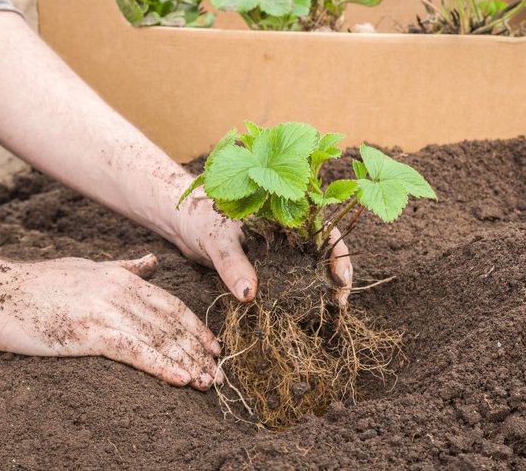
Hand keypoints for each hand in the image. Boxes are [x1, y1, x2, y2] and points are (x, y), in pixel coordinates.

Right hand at [0, 254, 221, 389]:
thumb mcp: (88, 267)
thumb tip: (153, 262)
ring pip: (160, 339)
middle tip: (219, 372)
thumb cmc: (36, 284)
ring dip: (188, 362)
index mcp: (122, 277)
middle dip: (198, 350)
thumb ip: (125, 267)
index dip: (195, 328)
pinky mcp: (90, 331)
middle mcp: (121, 290)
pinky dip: (162, 366)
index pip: (171, 305)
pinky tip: (181, 380)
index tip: (213, 347)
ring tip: (208, 382)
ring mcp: (107, 309)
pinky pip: (136, 351)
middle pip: (172, 324)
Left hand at [174, 193, 352, 305]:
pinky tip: (307, 311)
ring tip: (331, 310)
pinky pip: (293, 280)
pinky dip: (303, 295)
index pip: (325, 230)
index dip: (339, 253)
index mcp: (286, 214)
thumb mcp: (217, 241)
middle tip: (340, 302)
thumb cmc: (201, 221)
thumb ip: (233, 264)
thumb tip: (249, 294)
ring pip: (314, 267)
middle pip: (327, 251)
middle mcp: (290, 232)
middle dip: (339, 276)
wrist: (184, 225)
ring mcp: (282, 250)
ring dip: (324, 287)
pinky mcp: (270, 267)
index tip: (340, 278)